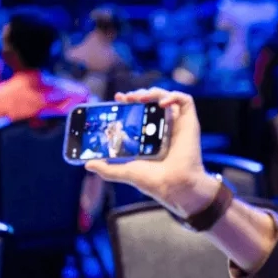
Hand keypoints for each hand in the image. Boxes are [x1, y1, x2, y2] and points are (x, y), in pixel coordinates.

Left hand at [85, 87, 216, 215]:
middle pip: (152, 101)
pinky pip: (185, 100)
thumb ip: (107, 168)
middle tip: (126, 98)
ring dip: (152, 92)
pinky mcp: (190, 122)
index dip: (129, 102)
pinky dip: (173, 95)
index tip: (118, 99)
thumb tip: (87, 165)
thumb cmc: (153, 181)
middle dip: (138, 94)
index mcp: (151, 136)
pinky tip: (161, 103)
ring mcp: (177, 124)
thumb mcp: (124, 171)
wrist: (173, 186)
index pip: (139, 112)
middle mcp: (164, 128)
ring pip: (167, 96)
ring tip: (140, 97)